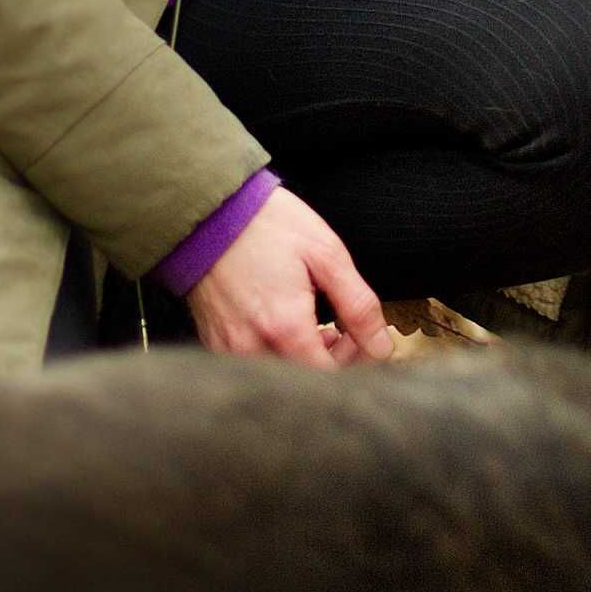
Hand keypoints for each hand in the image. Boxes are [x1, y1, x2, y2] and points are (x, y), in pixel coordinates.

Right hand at [183, 187, 391, 365]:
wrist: (209, 210)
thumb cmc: (268, 225)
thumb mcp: (326, 254)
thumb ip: (358, 305)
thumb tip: (381, 346)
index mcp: (285, 328)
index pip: (330, 377)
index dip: (353, 362)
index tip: (358, 336)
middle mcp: (252, 347)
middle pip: (303, 381)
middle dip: (330, 362)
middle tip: (339, 331)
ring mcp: (228, 347)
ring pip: (277, 376)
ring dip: (302, 360)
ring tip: (312, 328)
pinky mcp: (213, 341)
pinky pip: (251, 365)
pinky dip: (274, 355)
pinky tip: (281, 328)